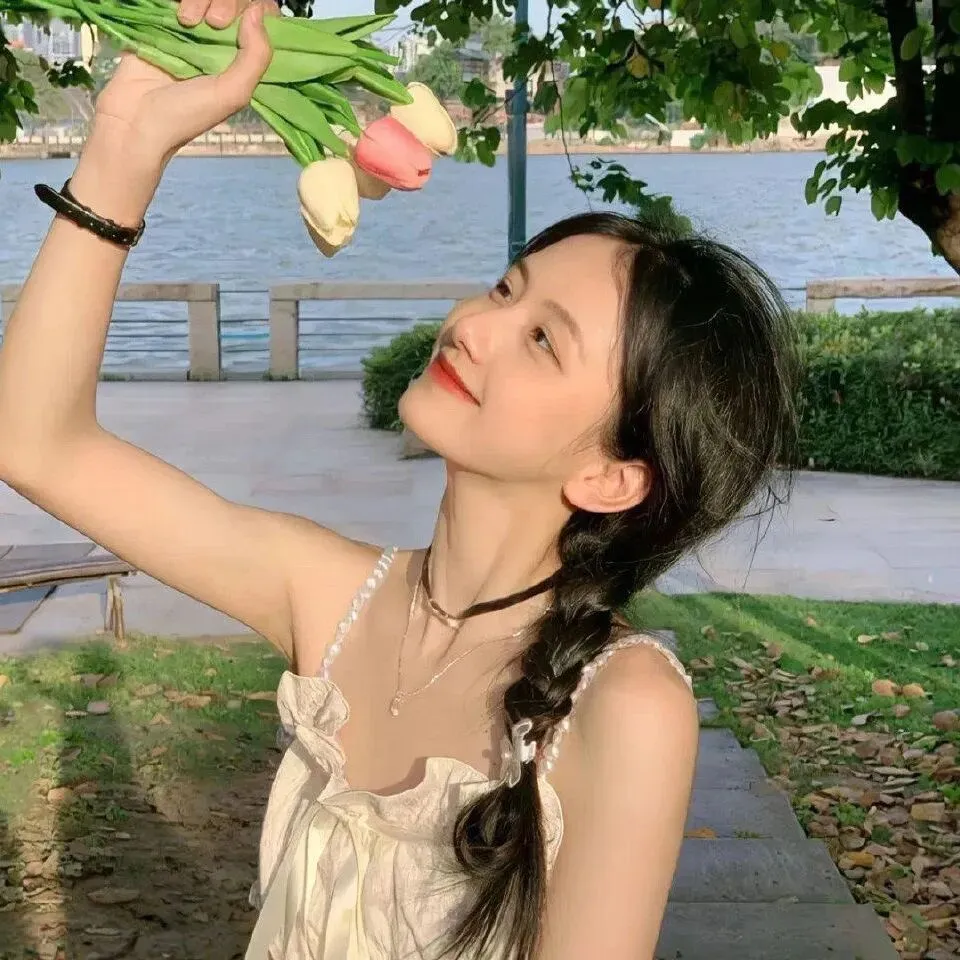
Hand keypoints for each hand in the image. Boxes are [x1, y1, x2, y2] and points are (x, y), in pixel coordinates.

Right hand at [91, 0, 277, 166]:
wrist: (134, 118)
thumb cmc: (186, 114)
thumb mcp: (232, 93)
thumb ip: (256, 57)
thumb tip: (259, 11)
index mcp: (241, 62)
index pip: (261, 21)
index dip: (257, 11)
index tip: (245, 20)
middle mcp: (219, 44)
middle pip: (234, 2)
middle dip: (227, 2)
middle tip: (214, 21)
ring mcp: (190, 32)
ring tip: (187, 19)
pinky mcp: (161, 23)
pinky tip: (178, 14)